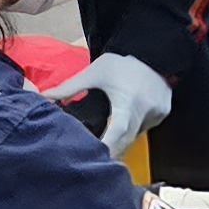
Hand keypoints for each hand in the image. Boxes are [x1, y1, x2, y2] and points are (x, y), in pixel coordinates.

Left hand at [40, 51, 169, 155]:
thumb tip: (44, 97)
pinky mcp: (163, 113)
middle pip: (126, 142)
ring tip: (107, 140)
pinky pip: (146, 127)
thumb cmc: (122, 62)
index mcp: (128, 102)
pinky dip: (134, 128)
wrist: (153, 49)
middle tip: (94, 158)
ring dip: (122, 139)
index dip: (106, 148)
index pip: (117, 133)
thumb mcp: (94, 73)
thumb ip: (69, 88)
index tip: (93, 159)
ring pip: (136, 136)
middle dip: (111, 151)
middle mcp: (145, 111)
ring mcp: (157, 114)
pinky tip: (126, 121)